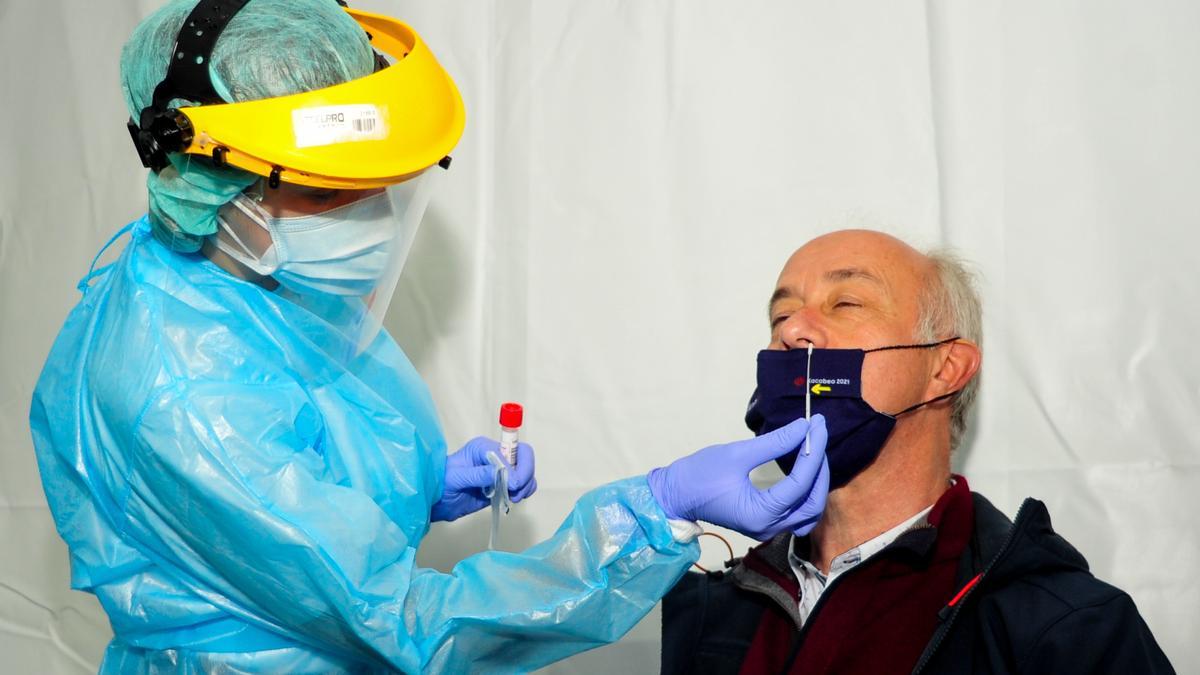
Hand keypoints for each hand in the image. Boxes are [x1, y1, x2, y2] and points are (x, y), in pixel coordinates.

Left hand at [430, 437, 536, 522]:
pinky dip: (523, 491)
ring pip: (526, 472)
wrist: (436, 501)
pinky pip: (522, 485)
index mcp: (483, 448)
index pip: (512, 450)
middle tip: (515, 492)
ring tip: (512, 497)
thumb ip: (479, 474)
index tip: (513, 484)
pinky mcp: (502, 485)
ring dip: (525, 485)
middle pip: (524, 458)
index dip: (517, 467)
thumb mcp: (457, 477)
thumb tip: (502, 473)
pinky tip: (512, 498)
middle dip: (525, 475)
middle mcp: (495, 456)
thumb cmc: (441, 484)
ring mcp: (500, 471)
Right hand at [647, 415, 828, 539]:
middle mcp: (769, 527)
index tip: (818, 425)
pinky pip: (797, 511)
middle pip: (812, 502)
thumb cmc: (701, 473)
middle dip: (819, 469)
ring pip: (809, 511)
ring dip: (816, 482)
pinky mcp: (766, 523)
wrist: (677, 494)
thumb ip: (775, 442)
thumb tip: (804, 426)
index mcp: (761, 514)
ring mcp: (769, 529)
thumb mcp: (738, 454)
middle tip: (817, 436)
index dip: (813, 451)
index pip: (800, 483)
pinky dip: (806, 491)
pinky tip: (804, 468)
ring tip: (813, 451)